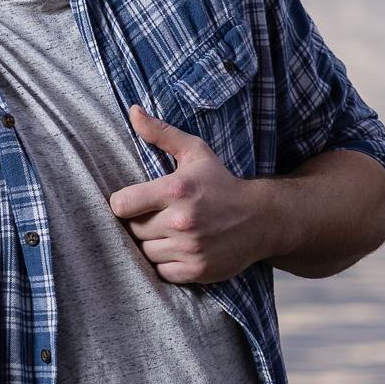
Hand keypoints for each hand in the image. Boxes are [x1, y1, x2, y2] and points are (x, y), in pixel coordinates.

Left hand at [108, 105, 274, 284]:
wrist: (262, 218)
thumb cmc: (222, 183)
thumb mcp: (195, 152)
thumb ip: (161, 133)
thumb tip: (133, 111)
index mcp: (176, 189)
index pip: (121, 204)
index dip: (124, 204)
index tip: (135, 202)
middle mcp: (182, 220)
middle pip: (133, 230)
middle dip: (141, 223)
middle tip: (159, 216)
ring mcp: (190, 247)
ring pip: (146, 252)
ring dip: (154, 244)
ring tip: (171, 232)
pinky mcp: (198, 270)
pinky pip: (162, 272)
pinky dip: (167, 264)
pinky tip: (180, 249)